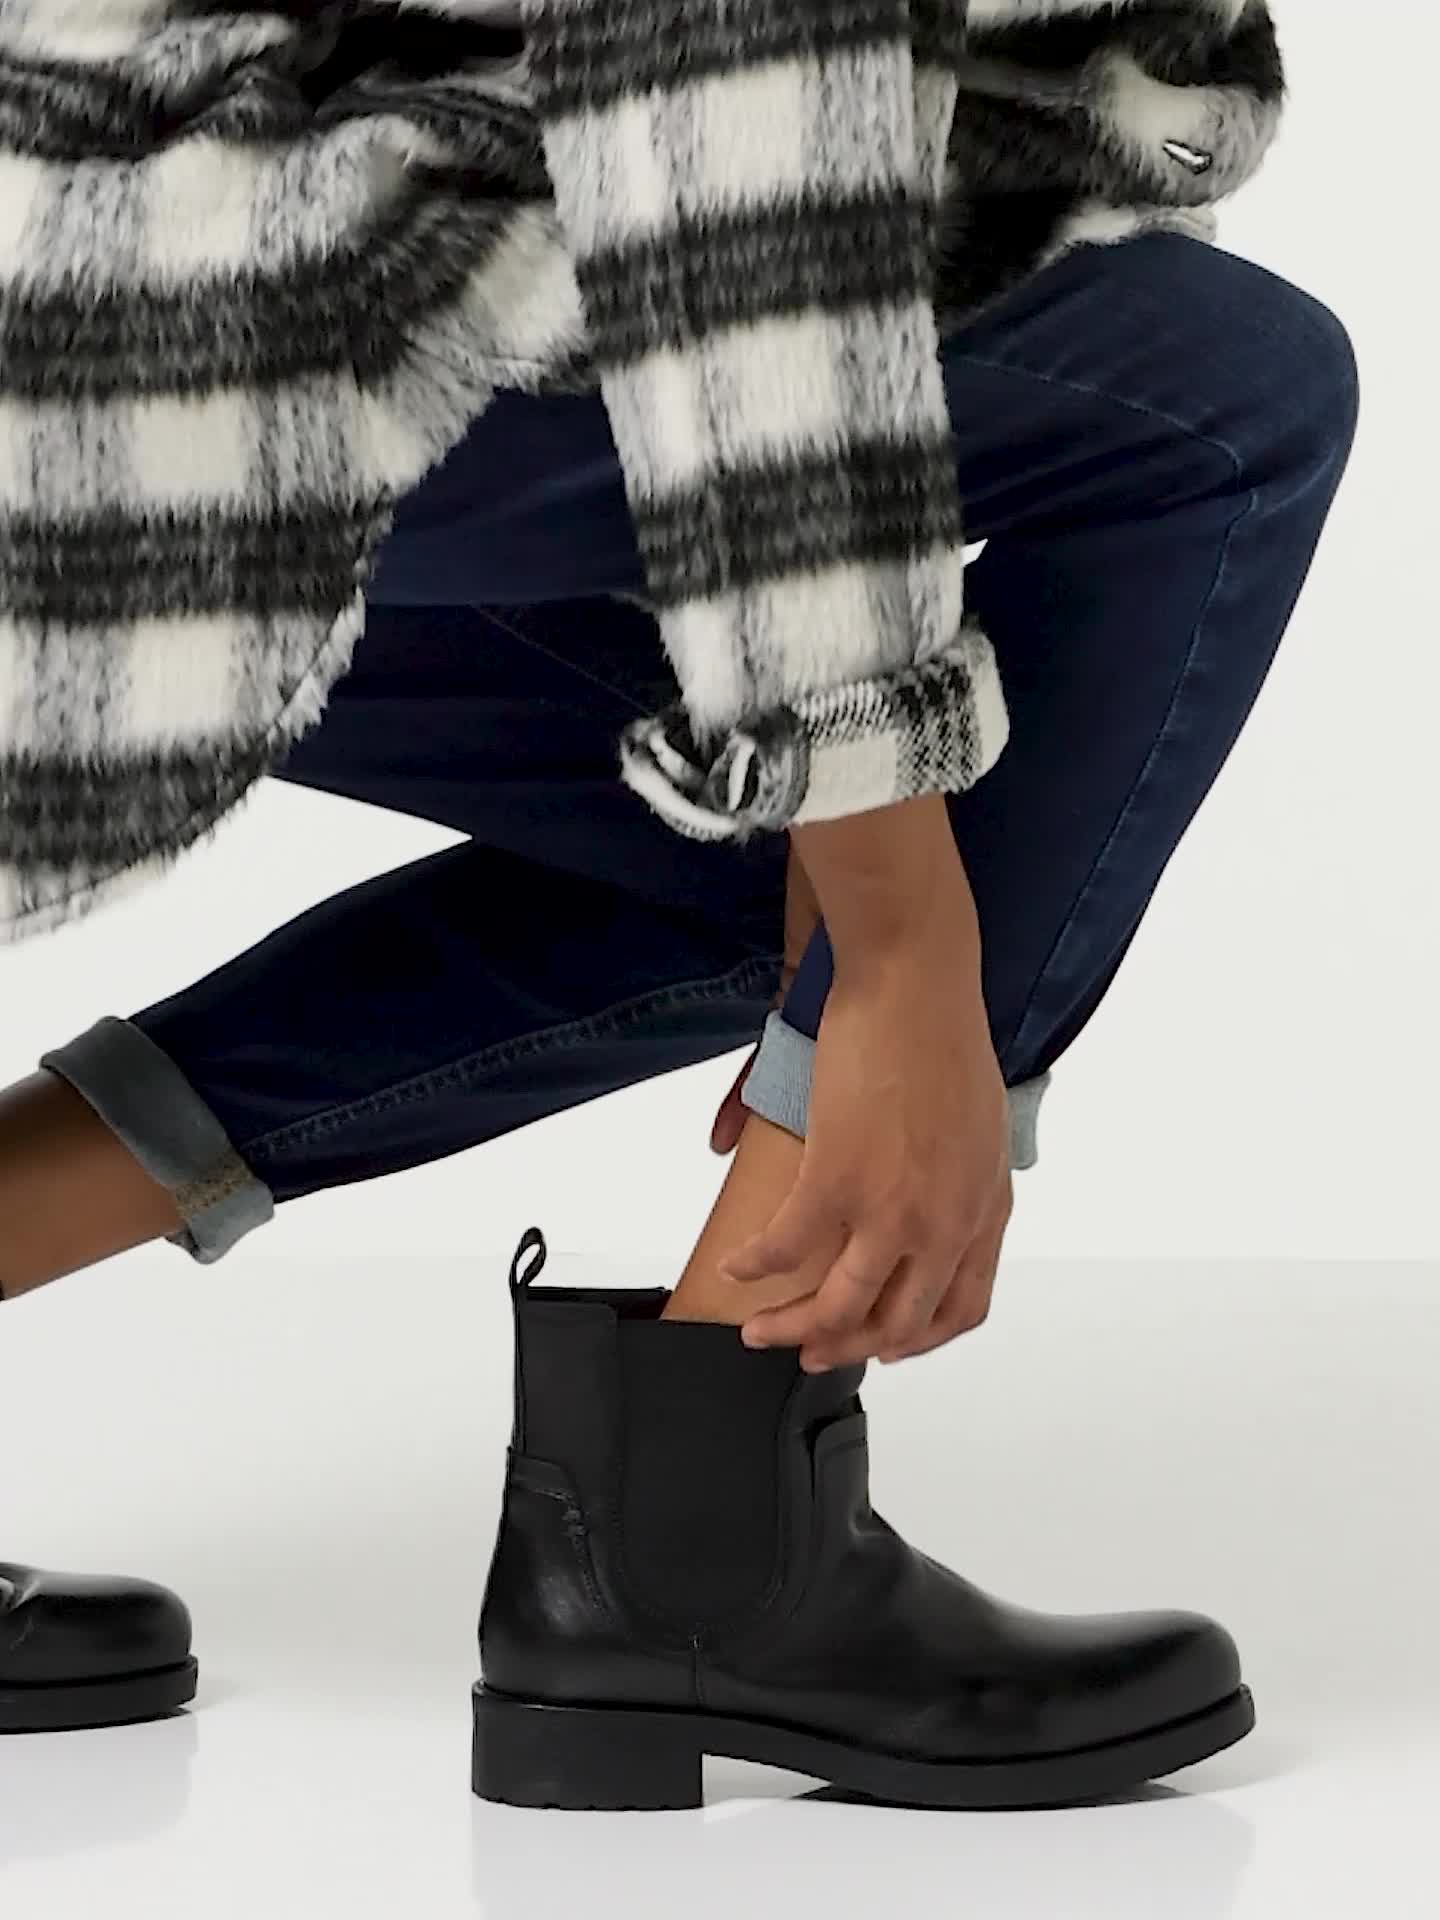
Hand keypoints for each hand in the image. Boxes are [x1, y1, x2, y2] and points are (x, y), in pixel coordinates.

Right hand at [723, 863, 1011, 1368]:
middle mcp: (945, 1222)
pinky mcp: (839, 1181)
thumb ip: (955, 1176)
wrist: (916, 981)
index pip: (961, 1307)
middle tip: (807, 1351)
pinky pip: (785, 1249)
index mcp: (985, 1207)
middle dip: (844, 1346)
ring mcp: (893, 1210)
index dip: (915, 1338)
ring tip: (756, 1330)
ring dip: (790, 1328)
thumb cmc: (941, 1033)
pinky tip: (734, 1266)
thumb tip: (920, 1196)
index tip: (883, 1344)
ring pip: (837, 1307)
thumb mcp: (975, 1123)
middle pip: (895, 1323)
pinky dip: (752, 1266)